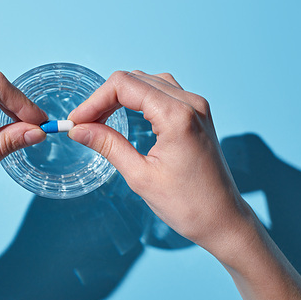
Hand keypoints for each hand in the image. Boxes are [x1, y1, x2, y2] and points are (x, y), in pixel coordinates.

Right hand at [68, 70, 300, 299]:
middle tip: (85, 123)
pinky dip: (139, 99)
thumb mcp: (140, 176)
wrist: (223, 220)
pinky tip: (126, 114)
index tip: (77, 121)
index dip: (94, 100)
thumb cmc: (187, 204)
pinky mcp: (198, 115)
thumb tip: (79, 129)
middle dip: (105, 98)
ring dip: (122, 96)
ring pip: (149, 82)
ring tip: (101, 118)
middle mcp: (190, 103)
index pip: (124, 86)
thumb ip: (108, 145)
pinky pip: (164, 92)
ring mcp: (197, 107)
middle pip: (135, 79)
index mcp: (176, 115)